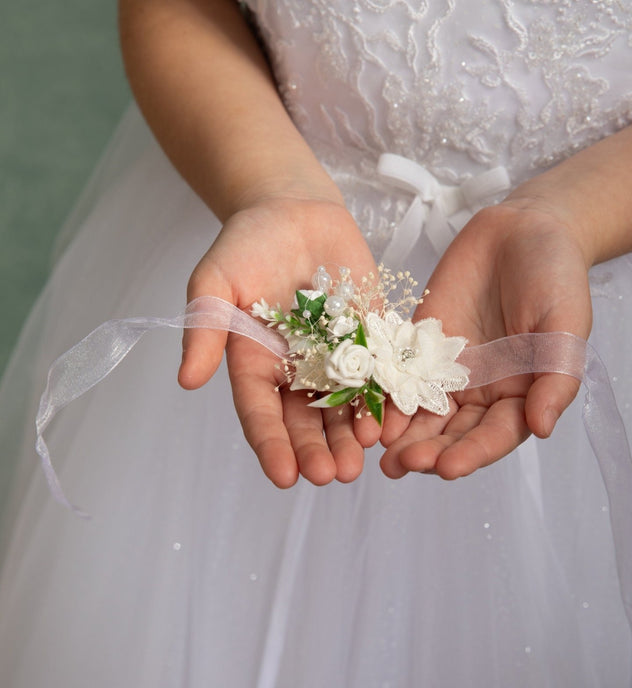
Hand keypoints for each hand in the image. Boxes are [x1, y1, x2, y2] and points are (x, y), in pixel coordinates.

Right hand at [179, 196, 379, 486]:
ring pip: (343, 408)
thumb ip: (206, 328)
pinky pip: (378, 375)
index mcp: (254, 365)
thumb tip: (187, 380)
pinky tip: (389, 422)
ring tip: (360, 463)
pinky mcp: (369, 339)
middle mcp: (295, 371)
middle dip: (317, 451)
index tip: (283, 476)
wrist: (293, 210)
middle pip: (305, 422)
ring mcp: (335, 358)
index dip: (272, 446)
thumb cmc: (246, 243)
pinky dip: (383, 400)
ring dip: (350, 437)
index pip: (261, 414)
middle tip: (332, 476)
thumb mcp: (215, 281)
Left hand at [380, 199, 592, 478]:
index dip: (472, 454)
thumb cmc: (555, 276)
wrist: (521, 230)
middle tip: (403, 465)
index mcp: (521, 396)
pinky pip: (398, 375)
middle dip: (429, 451)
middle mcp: (481, 393)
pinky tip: (367, 412)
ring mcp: (447, 372)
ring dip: (402, 436)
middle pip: (453, 433)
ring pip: (422, 414)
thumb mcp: (566, 324)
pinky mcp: (418, 347)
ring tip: (381, 456)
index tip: (447, 468)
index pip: (495, 436)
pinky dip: (384, 395)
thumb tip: (541, 428)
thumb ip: (555, 376)